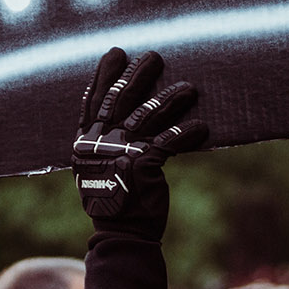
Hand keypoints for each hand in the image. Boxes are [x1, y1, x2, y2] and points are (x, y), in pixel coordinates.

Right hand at [72, 49, 206, 226]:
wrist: (121, 234)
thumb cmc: (115, 200)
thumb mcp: (100, 169)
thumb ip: (104, 144)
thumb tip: (119, 118)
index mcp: (85, 143)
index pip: (93, 101)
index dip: (105, 76)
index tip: (115, 54)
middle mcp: (99, 144)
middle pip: (120, 100)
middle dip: (138, 75)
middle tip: (154, 56)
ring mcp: (120, 153)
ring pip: (147, 116)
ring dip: (170, 99)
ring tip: (190, 88)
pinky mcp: (143, 164)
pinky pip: (168, 141)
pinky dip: (186, 133)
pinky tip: (202, 126)